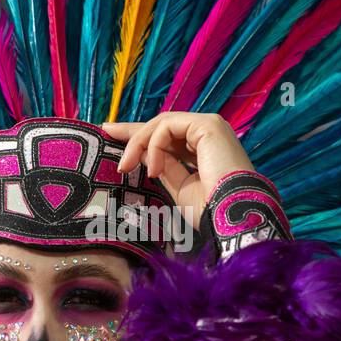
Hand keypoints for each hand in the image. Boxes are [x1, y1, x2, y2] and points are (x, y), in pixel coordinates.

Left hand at [101, 112, 254, 217]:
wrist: (233, 216)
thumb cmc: (211, 210)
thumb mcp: (178, 187)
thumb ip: (162, 167)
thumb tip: (140, 154)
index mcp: (204, 148)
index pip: (166, 137)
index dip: (140, 138)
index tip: (112, 135)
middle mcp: (207, 133)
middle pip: (161, 125)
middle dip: (132, 132)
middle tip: (107, 133)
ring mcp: (209, 126)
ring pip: (162, 124)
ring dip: (139, 143)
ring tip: (126, 166)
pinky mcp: (208, 125)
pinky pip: (168, 126)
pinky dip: (154, 145)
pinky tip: (154, 168)